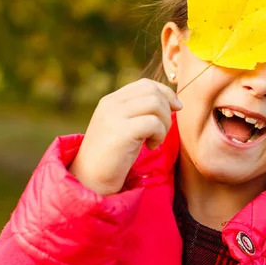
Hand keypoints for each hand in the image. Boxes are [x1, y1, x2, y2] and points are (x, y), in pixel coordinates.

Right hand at [68, 78, 181, 195]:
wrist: (90, 180)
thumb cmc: (114, 155)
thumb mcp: (126, 126)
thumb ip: (141, 111)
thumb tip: (175, 102)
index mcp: (112, 100)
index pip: (146, 84)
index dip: (166, 94)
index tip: (175, 109)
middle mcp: (111, 104)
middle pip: (153, 91)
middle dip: (166, 110)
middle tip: (161, 130)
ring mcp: (114, 116)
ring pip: (155, 104)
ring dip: (164, 123)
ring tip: (155, 139)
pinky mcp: (120, 132)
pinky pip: (153, 123)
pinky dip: (159, 135)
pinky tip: (150, 147)